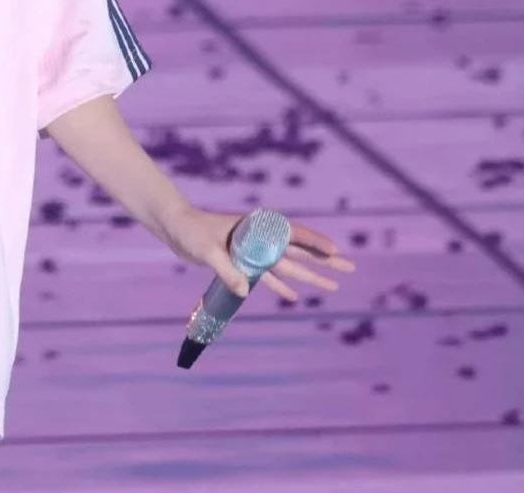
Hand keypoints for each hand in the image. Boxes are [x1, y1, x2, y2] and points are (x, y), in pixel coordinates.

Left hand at [164, 200, 355, 300]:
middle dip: (324, 260)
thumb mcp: (206, 249)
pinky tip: (295, 296)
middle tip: (350, 268)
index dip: (316, 243)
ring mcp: (251, 251)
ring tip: (334, 286)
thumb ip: (225, 269)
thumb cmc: (189, 231)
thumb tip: (244, 291)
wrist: (173, 227)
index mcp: (255, 228)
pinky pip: (266, 277)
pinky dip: (281, 286)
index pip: (293, 234)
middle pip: (298, 251)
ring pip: (287, 265)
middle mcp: (259, 239)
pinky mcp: (240, 263)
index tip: (337, 252)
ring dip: (309, 276)